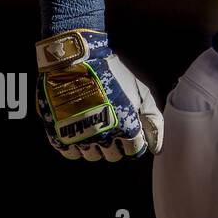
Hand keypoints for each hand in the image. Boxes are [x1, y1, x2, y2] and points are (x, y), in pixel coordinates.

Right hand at [35, 29, 163, 160]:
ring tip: (95, 124)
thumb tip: (157, 148)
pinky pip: (71, 153)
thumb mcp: (141, 93)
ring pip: (93, 156)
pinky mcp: (59, 136)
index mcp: (127, 127)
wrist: (75, 62)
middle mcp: (104, 137)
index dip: (135, 140)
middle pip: (114, 156)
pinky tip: (80, 128)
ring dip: (96, 145)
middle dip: (116, 143)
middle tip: (112, 124)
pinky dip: (77, 145)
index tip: (130, 128)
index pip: (135, 151)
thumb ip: (154, 121)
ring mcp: (80, 137)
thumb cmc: (113, 75)